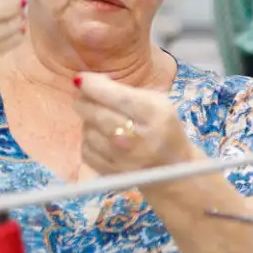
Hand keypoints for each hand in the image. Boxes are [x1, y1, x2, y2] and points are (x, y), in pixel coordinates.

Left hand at [76, 72, 193, 174]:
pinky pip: (86, 150)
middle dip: (84, 100)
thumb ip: (124, 90)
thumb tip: (88, 83)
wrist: (172, 167)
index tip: (80, 79)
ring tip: (100, 119)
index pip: (118, 98)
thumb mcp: (156, 101)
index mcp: (154, 115)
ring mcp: (123, 160)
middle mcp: (137, 139)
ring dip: (89, 122)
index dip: (94, 86)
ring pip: (88, 131)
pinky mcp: (111, 173)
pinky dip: (90, 140)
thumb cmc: (162, 126)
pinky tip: (101, 138)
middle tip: (84, 95)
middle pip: (97, 115)